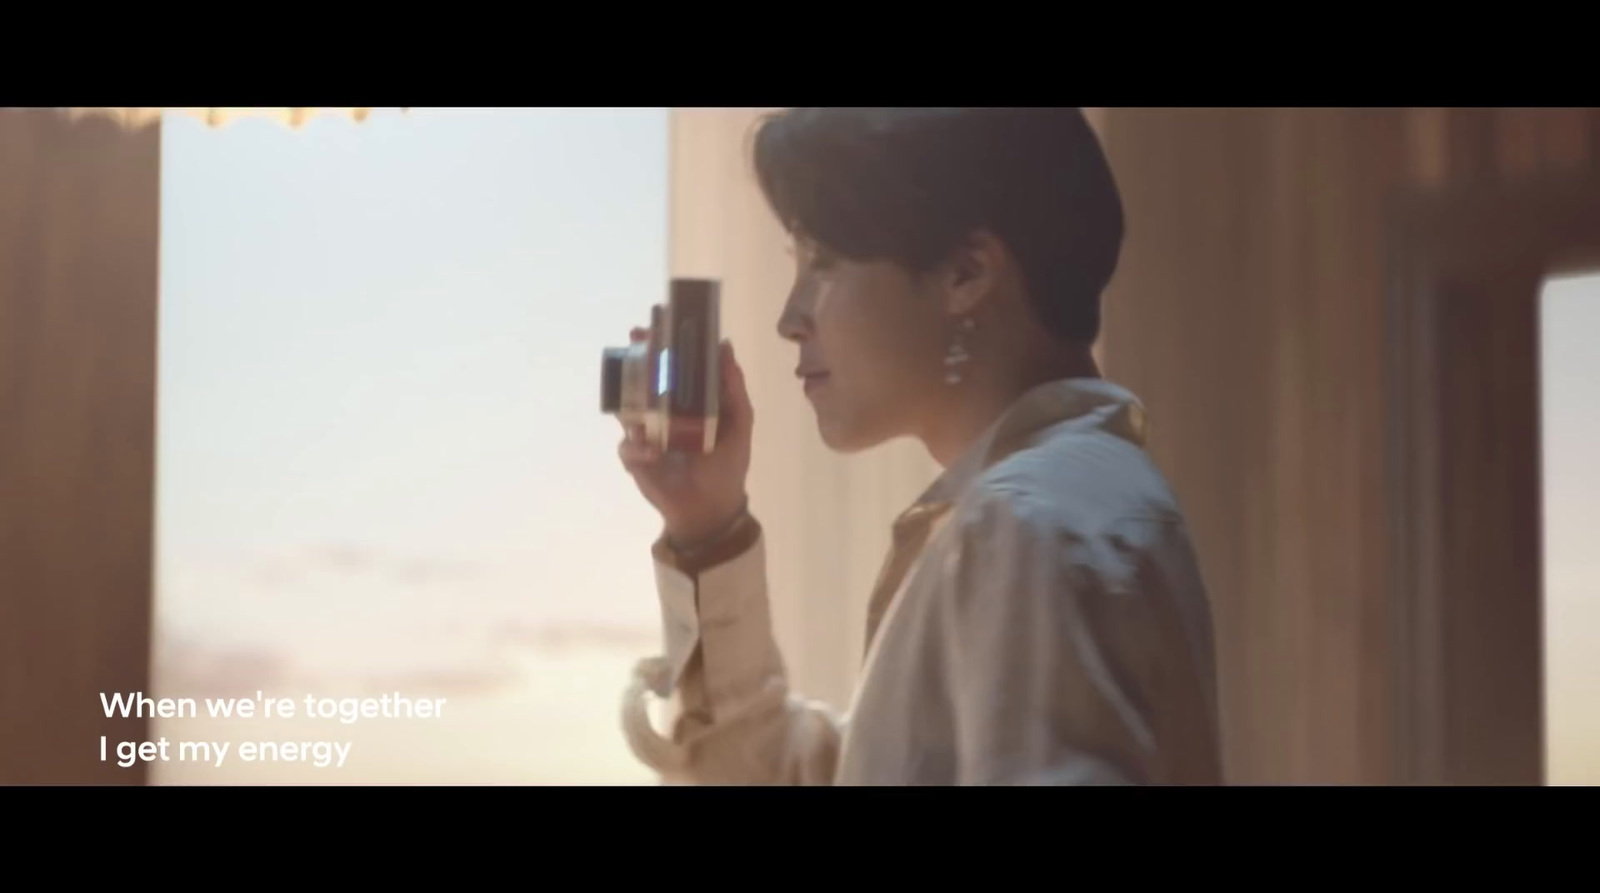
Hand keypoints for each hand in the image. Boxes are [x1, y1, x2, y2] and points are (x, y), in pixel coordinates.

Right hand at [617, 328, 753, 546]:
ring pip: (628, 407)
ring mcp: (646, 432)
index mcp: (688, 400)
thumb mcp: (739, 421)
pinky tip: (653, 451)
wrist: (712, 507)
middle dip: (638, 356)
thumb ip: (732, 386)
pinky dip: (639, 446)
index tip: (660, 319)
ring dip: (628, 396)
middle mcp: (663, 411)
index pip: (672, 365)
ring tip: (637, 394)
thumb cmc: (727, 462)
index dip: (664, 342)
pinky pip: (628, 444)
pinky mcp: (636, 458)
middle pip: (644, 378)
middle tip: (638, 337)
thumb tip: (725, 346)